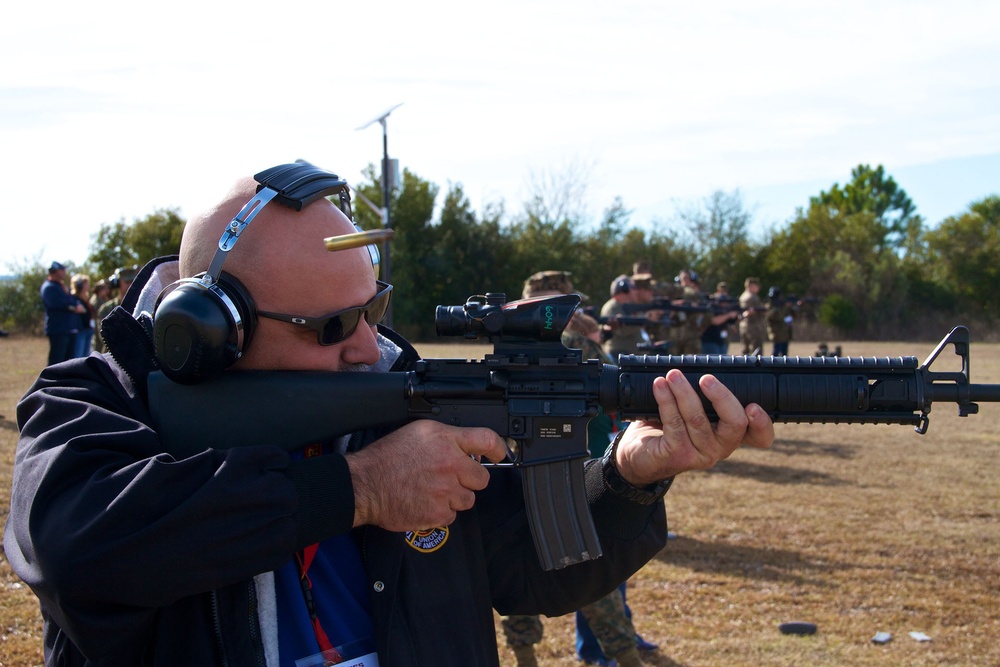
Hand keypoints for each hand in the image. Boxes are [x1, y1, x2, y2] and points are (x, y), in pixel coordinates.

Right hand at [347, 420, 507, 530]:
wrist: (365, 485)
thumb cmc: (387, 458)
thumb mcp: (419, 433)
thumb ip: (447, 438)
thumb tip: (468, 450)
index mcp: (445, 440)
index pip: (487, 439)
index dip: (500, 448)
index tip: (501, 454)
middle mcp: (450, 464)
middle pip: (482, 478)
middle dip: (469, 479)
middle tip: (451, 478)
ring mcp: (446, 490)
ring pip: (468, 499)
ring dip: (455, 497)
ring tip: (432, 490)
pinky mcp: (439, 513)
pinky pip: (452, 515)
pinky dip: (441, 512)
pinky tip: (425, 502)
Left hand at [612, 369, 772, 485]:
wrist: (638, 453)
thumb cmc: (668, 426)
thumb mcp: (691, 408)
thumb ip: (703, 395)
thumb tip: (701, 366)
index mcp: (730, 434)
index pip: (760, 437)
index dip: (763, 424)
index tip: (754, 406)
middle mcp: (721, 447)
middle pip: (735, 424)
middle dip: (722, 397)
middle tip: (706, 378)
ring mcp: (701, 454)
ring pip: (698, 419)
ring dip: (684, 392)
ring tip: (672, 375)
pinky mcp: (678, 455)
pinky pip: (674, 424)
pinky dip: (666, 401)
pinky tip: (660, 386)